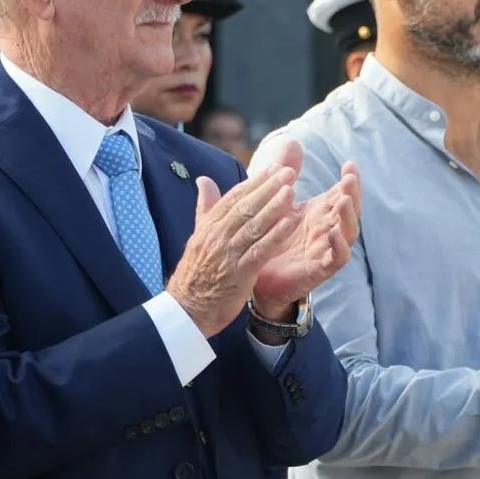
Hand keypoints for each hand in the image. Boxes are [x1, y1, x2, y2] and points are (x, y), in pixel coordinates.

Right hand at [166, 162, 299, 336]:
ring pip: (254, 225)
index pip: (234, 197)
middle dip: (268, 187)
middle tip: (288, 172)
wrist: (187, 310)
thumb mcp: (198, 236)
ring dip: (274, 207)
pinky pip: (260, 250)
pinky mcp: (238, 273)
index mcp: (209, 226)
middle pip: (246, 207)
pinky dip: (275, 235)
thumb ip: (205, 207)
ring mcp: (227, 255)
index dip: (255, 182)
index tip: (274, 168)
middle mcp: (217, 236)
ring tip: (292, 191)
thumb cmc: (196, 272)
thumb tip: (203, 179)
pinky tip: (290, 222)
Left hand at [251, 139, 360, 316]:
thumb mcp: (276, 204)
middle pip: (350, 209)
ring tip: (344, 200)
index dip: (350, 180)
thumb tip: (291, 142)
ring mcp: (326, 249)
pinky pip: (338, 257)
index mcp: (319, 213)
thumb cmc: (270, 239)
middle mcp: (327, 229)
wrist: (256, 276)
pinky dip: (339, 245)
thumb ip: (283, 178)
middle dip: (353, 193)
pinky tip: (333, 233)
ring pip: (349, 232)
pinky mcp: (320, 269)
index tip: (350, 164)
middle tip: (350, 178)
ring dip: (349, 216)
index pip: (341, 193)